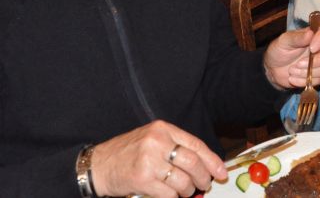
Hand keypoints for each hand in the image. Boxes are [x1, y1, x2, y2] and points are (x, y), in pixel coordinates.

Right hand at [91, 120, 225, 197]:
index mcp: (163, 129)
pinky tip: (171, 196)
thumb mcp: (153, 140)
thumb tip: (205, 164)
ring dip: (188, 190)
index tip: (221, 172)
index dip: (212, 161)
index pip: (196, 145)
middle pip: (193, 163)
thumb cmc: (128, 153)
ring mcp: (149, 160)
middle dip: (203, 177)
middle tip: (204, 184)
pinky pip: (169, 193)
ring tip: (186, 191)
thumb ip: (176, 147)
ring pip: (183, 180)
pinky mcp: (142, 178)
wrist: (99, 165)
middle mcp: (157, 141)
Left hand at [263, 22, 319, 88]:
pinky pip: (319, 80)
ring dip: (307, 72)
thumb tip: (310, 33)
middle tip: (298, 64)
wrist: (273, 69)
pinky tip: (292, 78)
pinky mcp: (319, 76)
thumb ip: (297, 37)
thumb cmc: (280, 50)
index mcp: (315, 34)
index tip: (312, 48)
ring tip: (291, 71)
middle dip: (316, 61)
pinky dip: (304, 81)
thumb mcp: (284, 41)